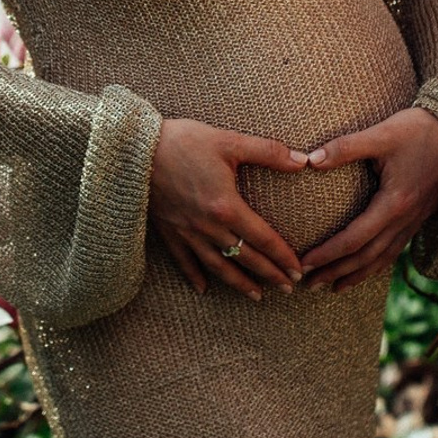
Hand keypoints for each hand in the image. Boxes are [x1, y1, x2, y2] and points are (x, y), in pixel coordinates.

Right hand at [148, 117, 307, 300]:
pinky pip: (184, 261)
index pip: (263, 239)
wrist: (135, 151)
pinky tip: (204, 290)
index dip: (282, 257)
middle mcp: (208, 227)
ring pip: (218, 266)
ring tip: (256, 296)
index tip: (297, 271)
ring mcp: (187, 232)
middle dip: (269, 274)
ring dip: (239, 283)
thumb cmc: (183, 142)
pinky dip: (195, 276)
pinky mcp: (168, 231)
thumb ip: (268, 152)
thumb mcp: (229, 141)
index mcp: (227, 207)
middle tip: (288, 289)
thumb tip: (302, 160)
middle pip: (245, 257)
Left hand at [297, 106, 437, 291]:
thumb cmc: (418, 130)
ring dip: (357, 275)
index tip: (304, 262)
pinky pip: (395, 249)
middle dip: (337, 272)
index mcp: (394, 203)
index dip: (328, 254)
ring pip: (383, 258)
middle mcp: (405, 219)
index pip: (354, 239)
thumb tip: (309, 160)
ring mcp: (414, 221)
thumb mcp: (381, 134)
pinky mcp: (419, 216)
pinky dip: (377, 264)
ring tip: (335, 287)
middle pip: (366, 257)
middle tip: (309, 284)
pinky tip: (366, 267)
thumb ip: (345, 148)